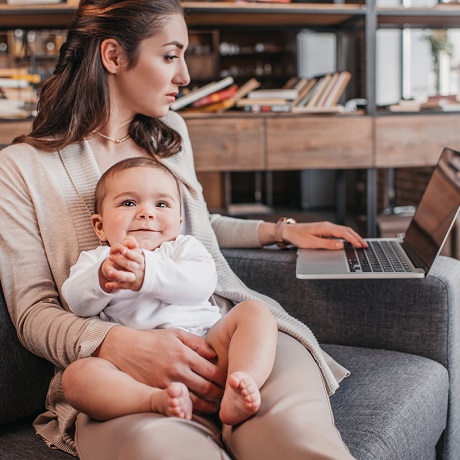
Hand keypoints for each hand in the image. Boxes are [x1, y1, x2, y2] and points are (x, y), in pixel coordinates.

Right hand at [94, 326, 226, 413]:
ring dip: (208, 405)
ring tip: (216, 406)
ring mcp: (167, 383)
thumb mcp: (176, 334)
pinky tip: (197, 409)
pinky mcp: (157, 391)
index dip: (224, 377)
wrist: (125, 348)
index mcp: (185, 354)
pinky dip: (190, 408)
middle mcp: (178, 370)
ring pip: (194, 400)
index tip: (230, 380)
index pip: (212, 370)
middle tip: (228, 395)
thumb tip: (214, 354)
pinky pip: (178, 403)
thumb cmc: (152, 339)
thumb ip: (197, 343)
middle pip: (206, 387)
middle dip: (219, 393)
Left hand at [100, 236, 144, 290]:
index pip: (136, 256)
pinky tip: (107, 284)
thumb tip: (129, 239)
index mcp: (140, 259)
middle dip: (120, 261)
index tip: (122, 250)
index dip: (129, 253)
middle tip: (110, 257)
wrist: (141, 275)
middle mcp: (138, 268)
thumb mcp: (134, 250)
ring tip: (109, 271)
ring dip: (117, 274)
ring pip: (126, 276)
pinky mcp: (129, 285)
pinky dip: (114, 285)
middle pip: (130, 265)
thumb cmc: (134, 259)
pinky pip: (122, 286)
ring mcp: (134, 277)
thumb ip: (130, 242)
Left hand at [283, 221, 367, 249]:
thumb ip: (327, 244)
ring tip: (360, 244)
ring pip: (343, 231)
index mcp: (325, 228)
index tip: (361, 246)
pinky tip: (349, 241)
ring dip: (353, 237)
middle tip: (365, 246)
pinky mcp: (324, 230)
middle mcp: (327, 226)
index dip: (354, 239)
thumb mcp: (312, 243)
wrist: (288, 232)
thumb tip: (341, 245)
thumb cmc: (298, 237)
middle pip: (346, 230)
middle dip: (357, 238)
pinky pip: (339, 232)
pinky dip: (347, 236)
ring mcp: (326, 227)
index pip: (344, 233)